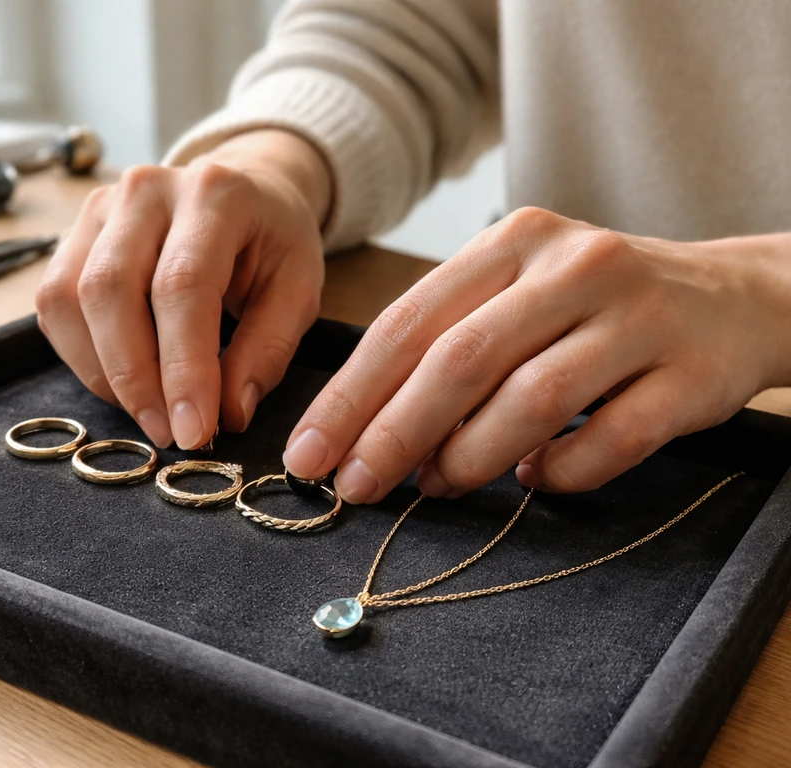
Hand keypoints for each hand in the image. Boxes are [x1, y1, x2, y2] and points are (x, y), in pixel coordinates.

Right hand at [36, 130, 330, 448]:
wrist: (246, 193)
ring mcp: (100, 208)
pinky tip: (124, 382)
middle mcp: (146, 190)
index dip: (183, 367)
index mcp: (214, 193)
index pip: (182, 285)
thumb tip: (228, 414)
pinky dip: (82, 357)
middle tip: (167, 432)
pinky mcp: (73, 235)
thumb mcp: (298, 291)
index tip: (193, 431)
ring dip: (103, 372)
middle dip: (135, 378)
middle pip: (110, 289)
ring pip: (68, 298)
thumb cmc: (272, 243)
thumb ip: (266, 351)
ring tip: (149, 412)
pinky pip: (54, 305)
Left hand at [283, 207, 790, 501]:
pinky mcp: (689, 374)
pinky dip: (561, 472)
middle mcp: (573, 266)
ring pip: (533, 399)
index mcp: (514, 242)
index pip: (408, 322)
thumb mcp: (518, 296)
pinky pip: (612, 439)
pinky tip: (535, 480)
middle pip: (460, 359)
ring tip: (437, 487)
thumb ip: (449, 348)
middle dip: (392, 433)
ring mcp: (637, 316)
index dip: (350, 395)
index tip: (308, 453)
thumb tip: (374, 436)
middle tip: (355, 488)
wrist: (732, 298)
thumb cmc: (595, 306)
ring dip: (470, 457)